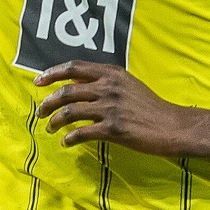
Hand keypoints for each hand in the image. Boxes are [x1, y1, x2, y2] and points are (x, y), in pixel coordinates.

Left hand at [34, 61, 188, 154]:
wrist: (171, 126)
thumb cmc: (150, 106)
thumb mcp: (127, 84)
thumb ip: (104, 81)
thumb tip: (75, 83)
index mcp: (111, 73)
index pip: (74, 67)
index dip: (52, 73)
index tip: (38, 82)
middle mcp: (108, 87)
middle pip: (67, 91)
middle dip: (48, 102)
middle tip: (40, 111)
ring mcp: (110, 108)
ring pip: (70, 112)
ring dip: (55, 121)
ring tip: (49, 127)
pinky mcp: (113, 128)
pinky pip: (82, 133)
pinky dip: (69, 138)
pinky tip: (66, 142)